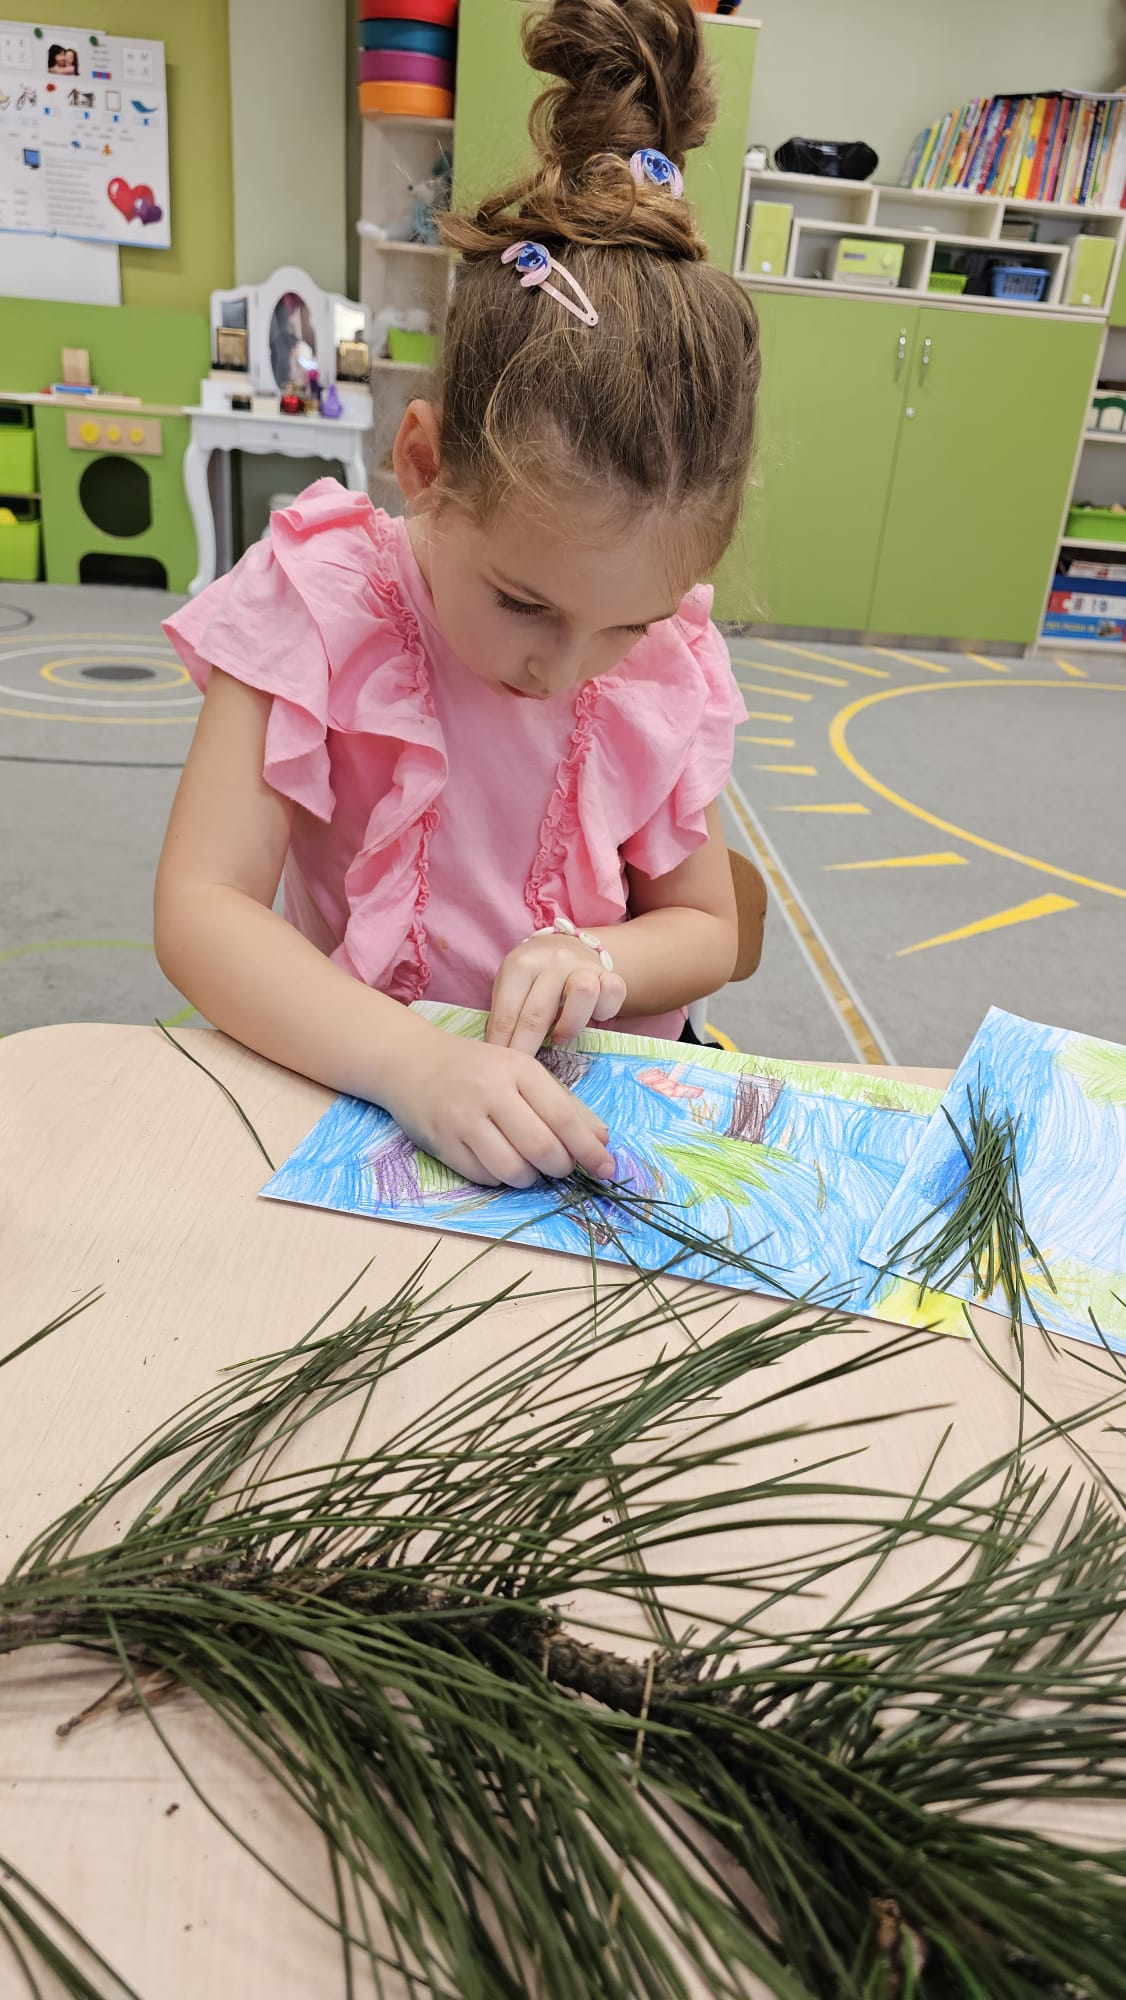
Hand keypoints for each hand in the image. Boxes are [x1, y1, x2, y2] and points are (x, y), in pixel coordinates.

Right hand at [381, 1028, 615, 1189]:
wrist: (410, 1061)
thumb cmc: (476, 1068)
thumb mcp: (521, 1073)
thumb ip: (563, 1104)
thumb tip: (601, 1141)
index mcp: (517, 1068)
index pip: (562, 1116)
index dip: (588, 1149)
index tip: (607, 1169)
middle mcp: (489, 1091)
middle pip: (540, 1148)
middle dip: (560, 1167)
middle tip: (560, 1167)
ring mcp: (462, 1118)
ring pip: (512, 1169)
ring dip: (530, 1178)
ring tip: (529, 1166)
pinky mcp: (442, 1142)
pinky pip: (484, 1177)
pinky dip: (500, 1178)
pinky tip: (499, 1162)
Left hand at [486, 932, 626, 1055]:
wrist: (566, 947)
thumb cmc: (532, 976)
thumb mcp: (509, 986)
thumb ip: (503, 1015)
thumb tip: (498, 1055)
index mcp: (521, 964)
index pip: (507, 1014)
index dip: (502, 1046)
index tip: (500, 1067)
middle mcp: (553, 961)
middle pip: (537, 1014)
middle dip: (527, 1049)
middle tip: (524, 1071)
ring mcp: (583, 966)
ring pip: (583, 993)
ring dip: (569, 1025)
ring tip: (559, 1038)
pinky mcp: (609, 974)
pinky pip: (612, 993)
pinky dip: (604, 1010)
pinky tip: (591, 1019)